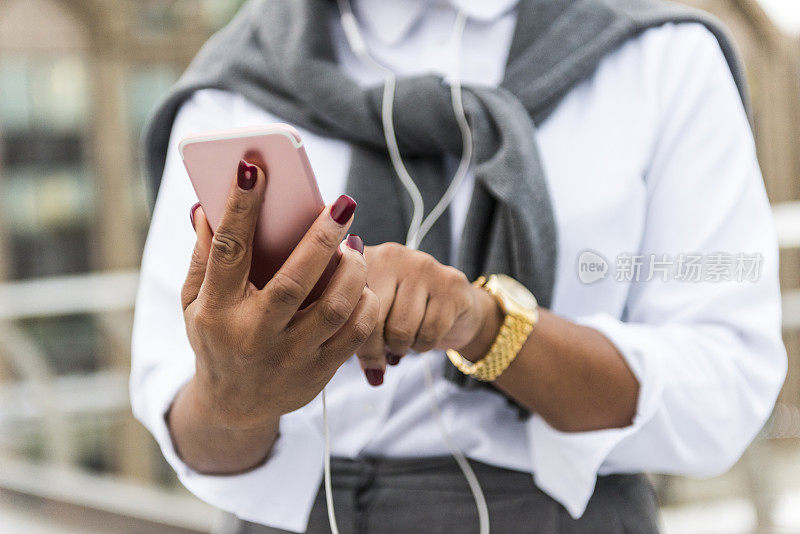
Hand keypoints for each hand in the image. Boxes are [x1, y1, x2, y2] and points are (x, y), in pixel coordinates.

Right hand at [181, 160, 378, 430]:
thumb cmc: (215, 339)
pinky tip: (362, 284)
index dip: (240, 207)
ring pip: (334, 308)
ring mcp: (289, 356)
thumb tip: (204, 207)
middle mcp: (253, 334)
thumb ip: (202, 257)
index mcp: (217, 310)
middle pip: (294, 281)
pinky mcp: (317, 372)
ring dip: (352, 270)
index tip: (254, 167)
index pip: (228, 251)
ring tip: (355, 245)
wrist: (234, 406)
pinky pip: (354, 334)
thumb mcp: (195, 302)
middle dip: (321, 238)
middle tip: (343, 204)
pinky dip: (365, 304)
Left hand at [355, 243, 501, 383]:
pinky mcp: (451, 283)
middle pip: (372, 317)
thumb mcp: (367, 310)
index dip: (346, 334)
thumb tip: (333, 353)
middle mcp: (391, 254)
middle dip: (373, 350)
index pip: (344, 302)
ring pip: (401, 329)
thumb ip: (346, 321)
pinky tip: (421, 338)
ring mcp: (423, 266)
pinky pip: (428, 333)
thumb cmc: (400, 311)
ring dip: (399, 348)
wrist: (456, 305)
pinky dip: (422, 346)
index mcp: (361, 257)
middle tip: (377, 361)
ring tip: (400, 343)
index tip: (348, 351)